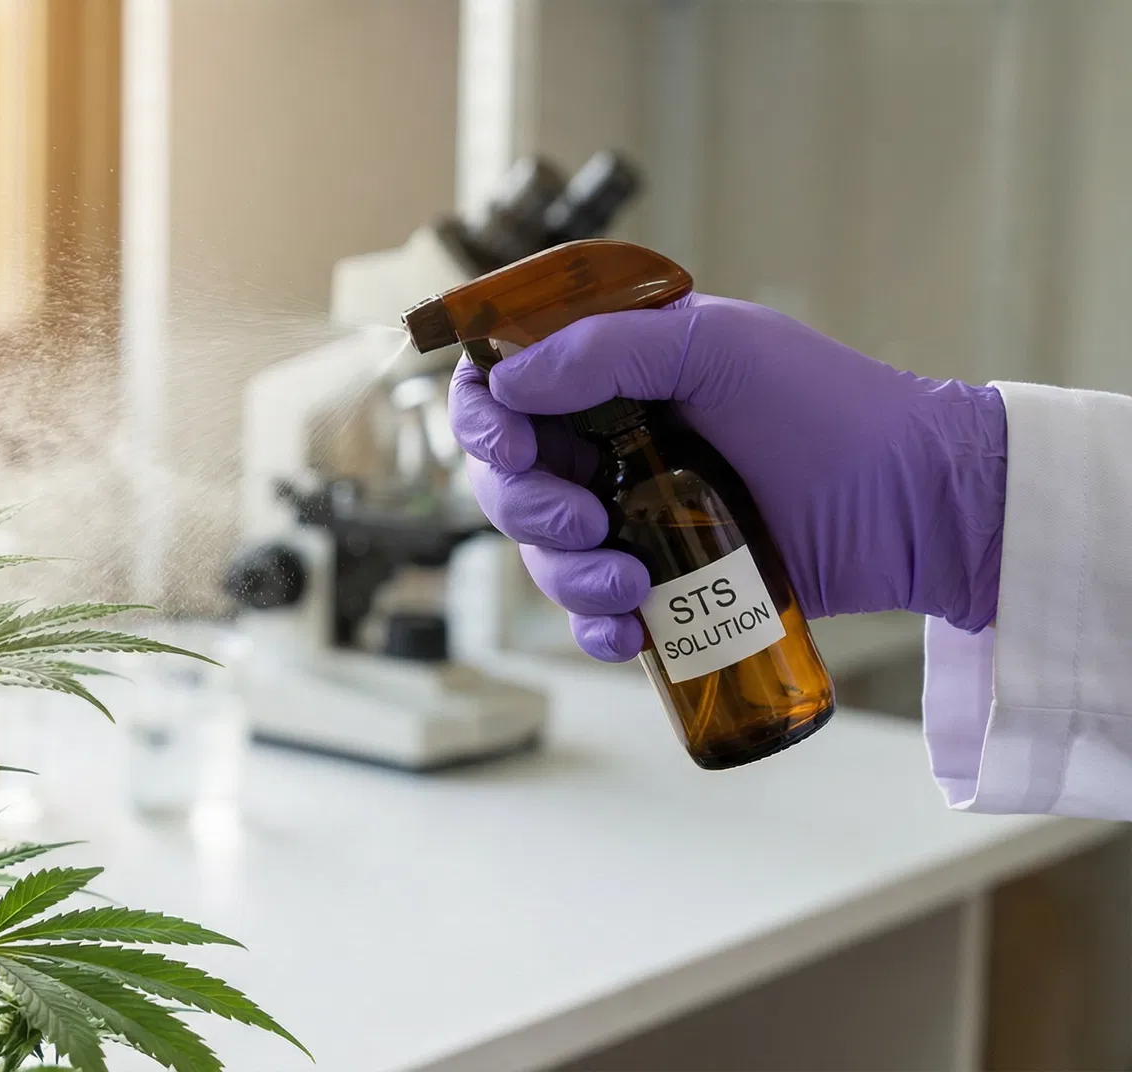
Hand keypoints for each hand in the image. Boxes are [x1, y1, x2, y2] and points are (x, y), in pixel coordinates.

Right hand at [448, 293, 1007, 661]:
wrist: (918, 506)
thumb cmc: (832, 410)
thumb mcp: (717, 349)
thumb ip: (606, 350)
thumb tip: (506, 384)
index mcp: (615, 373)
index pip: (505, 387)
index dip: (482, 418)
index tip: (510, 447)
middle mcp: (612, 441)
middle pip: (507, 479)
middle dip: (527, 508)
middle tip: (587, 519)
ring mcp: (635, 514)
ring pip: (542, 553)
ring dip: (565, 575)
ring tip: (633, 585)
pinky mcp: (665, 582)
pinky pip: (592, 615)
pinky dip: (594, 629)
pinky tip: (629, 634)